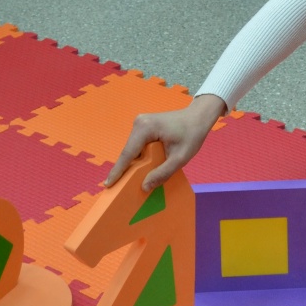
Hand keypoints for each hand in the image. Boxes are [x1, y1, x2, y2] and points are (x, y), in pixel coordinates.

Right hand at [104, 93, 227, 189]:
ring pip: (132, 149)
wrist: (198, 117)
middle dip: (125, 169)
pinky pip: (137, 145)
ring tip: (126, 181)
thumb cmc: (192, 135)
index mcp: (146, 128)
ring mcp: (140, 123)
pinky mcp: (143, 126)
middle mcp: (139, 123)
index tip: (107, 184)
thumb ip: (163, 173)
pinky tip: (139, 169)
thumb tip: (144, 186)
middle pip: (128, 152)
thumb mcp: (181, 158)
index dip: (118, 171)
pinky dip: (138, 157)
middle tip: (116, 188)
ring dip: (132, 164)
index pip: (128, 153)